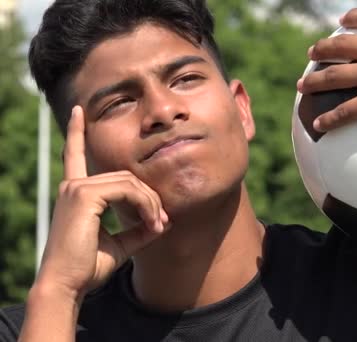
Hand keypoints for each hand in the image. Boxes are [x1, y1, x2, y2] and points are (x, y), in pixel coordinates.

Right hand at [35, 106, 168, 301]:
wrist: (68, 285)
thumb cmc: (88, 267)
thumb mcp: (120, 245)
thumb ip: (139, 230)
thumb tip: (163, 222)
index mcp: (77, 193)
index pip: (74, 155)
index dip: (75, 133)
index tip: (78, 111)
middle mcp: (74, 186)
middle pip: (127, 177)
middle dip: (150, 198)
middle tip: (162, 223)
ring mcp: (77, 188)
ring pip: (131, 182)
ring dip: (151, 204)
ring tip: (157, 226)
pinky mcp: (84, 194)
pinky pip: (128, 190)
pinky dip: (146, 205)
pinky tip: (152, 223)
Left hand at [298, 0, 356, 131]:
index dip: (352, 18)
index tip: (341, 21)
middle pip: (341, 45)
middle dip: (323, 48)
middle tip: (311, 53)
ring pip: (334, 76)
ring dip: (314, 81)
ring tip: (302, 86)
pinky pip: (345, 111)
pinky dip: (329, 119)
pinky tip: (318, 124)